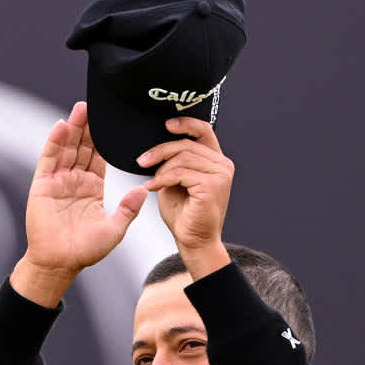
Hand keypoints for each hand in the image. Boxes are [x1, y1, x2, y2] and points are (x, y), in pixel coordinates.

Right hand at [11, 102, 147, 305]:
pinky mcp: (43, 186)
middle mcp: (74, 181)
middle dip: (88, 127)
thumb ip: (128, 209)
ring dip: (72, 128)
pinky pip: (49, 160)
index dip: (104, 139)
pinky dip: (54, 143)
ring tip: (80, 109)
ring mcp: (57, 182)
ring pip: (66, 149)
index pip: (99, 156)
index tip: (111, 121)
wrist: (60, 263)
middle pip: (82, 147)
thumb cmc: (85, 251)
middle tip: (96, 105)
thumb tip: (144, 190)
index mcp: (92, 188)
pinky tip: (61, 127)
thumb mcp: (114, 229)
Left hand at [141, 118, 233, 278]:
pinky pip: (180, 173)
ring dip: (160, 168)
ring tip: (151, 181)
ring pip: (182, 157)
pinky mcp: (212, 186)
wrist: (193, 240)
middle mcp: (222, 165)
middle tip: (141, 161)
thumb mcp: (175, 181)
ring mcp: (220, 175)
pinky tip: (153, 187)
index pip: (204, 131)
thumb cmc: (184, 214)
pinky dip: (162, 179)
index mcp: (215, 161)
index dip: (185, 123)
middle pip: (187, 144)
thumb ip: (173, 162)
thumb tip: (157, 147)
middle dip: (160, 151)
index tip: (166, 125)